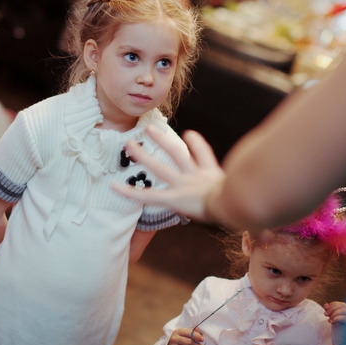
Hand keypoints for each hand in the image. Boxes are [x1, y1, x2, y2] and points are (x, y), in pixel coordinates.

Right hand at [111, 127, 225, 220]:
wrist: (232, 206)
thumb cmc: (217, 216)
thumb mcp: (197, 215)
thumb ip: (187, 206)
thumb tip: (181, 202)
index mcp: (176, 199)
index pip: (148, 197)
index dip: (128, 192)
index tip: (113, 185)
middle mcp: (183, 184)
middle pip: (158, 168)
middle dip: (142, 156)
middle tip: (128, 144)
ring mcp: (195, 174)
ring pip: (176, 154)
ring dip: (162, 141)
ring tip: (150, 129)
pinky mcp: (208, 168)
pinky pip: (202, 153)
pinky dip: (197, 143)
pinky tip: (189, 133)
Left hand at [325, 301, 345, 344]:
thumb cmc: (339, 336)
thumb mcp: (334, 321)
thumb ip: (332, 312)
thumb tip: (326, 304)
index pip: (344, 304)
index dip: (334, 304)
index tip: (325, 307)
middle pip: (344, 306)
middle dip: (333, 308)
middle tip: (325, 313)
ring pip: (345, 310)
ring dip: (334, 313)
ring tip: (328, 319)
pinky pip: (345, 318)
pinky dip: (336, 318)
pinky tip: (331, 322)